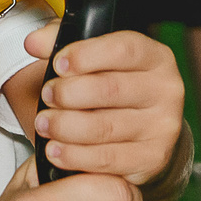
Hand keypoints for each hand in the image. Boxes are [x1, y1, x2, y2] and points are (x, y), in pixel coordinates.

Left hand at [26, 26, 183, 191]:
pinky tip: (56, 150)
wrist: (145, 134)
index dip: (85, 55)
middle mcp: (166, 90)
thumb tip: (33, 42)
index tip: (58, 64)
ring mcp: (163, 127)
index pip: (123, 49)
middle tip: (46, 95)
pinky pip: (107, 159)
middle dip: (68, 93)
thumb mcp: (95, 58)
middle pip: (110, 89)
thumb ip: (63, 41)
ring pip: (104, 127)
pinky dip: (74, 155)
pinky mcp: (152, 159)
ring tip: (43, 123)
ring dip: (65, 126)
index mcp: (155, 57)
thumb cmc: (115, 89)